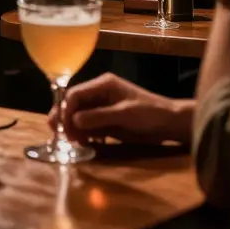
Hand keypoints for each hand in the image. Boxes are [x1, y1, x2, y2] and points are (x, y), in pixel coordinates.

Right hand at [49, 73, 192, 144]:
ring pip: (79, 116)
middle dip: (65, 119)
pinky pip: (88, 126)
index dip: (66, 109)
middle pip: (74, 104)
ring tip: (72, 142)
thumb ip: (99, 116)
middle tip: (58, 135)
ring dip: (73, 129)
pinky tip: (84, 143)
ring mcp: (102, 108)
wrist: (170, 124)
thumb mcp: (125, 114)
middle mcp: (99, 94)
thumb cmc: (150, 113)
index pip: (75, 93)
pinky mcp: (106, 121)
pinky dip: (83, 134)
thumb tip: (73, 120)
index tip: (62, 126)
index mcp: (103, 85)